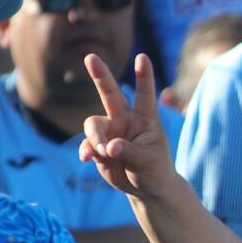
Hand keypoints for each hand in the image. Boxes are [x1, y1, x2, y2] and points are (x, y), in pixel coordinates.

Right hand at [79, 53, 175, 198]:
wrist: (145, 186)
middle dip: (100, 75)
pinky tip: (88, 158)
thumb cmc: (154, 169)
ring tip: (104, 152)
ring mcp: (110, 131)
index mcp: (145, 119)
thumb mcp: (147, 160)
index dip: (143, 76)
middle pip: (109, 93)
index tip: (143, 57)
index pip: (144, 94)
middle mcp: (125, 120)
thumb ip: (129, 151)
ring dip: (95, 138)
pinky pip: (87, 144)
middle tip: (90, 56)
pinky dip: (87, 150)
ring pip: (93, 125)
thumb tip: (109, 146)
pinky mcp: (98, 146)